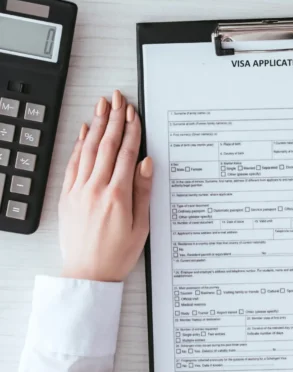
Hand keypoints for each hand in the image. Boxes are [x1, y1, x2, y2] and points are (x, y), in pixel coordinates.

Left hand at [58, 90, 152, 282]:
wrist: (88, 273)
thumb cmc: (118, 253)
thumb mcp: (141, 225)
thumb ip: (143, 191)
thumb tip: (146, 163)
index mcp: (117, 195)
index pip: (126, 153)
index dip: (131, 130)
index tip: (134, 113)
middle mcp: (96, 188)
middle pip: (106, 145)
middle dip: (114, 119)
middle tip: (118, 98)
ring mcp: (79, 191)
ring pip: (88, 149)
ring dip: (96, 125)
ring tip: (102, 106)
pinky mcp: (67, 196)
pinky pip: (73, 163)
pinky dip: (79, 145)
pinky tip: (84, 132)